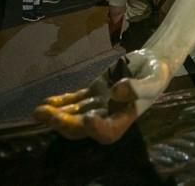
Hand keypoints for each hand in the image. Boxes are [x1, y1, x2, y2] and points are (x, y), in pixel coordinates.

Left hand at [33, 50, 169, 143]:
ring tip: (38, 111)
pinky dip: (61, 102)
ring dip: (57, 115)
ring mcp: (99, 105)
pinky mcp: (94, 92)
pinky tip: (47, 101)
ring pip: (75, 115)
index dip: (96, 129)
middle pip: (84, 128)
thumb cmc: (156, 72)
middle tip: (49, 115)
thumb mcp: (153, 78)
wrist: (152, 61)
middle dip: (65, 123)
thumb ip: (137, 88)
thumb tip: (116, 93)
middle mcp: (109, 116)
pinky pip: (75, 101)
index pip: (108, 132)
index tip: (86, 119)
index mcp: (125, 118)